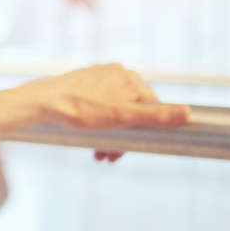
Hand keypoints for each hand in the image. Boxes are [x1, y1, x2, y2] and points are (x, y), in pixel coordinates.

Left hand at [25, 63, 188, 160]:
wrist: (41, 103)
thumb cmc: (82, 109)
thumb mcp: (124, 116)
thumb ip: (157, 116)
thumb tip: (188, 113)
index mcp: (131, 78)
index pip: (151, 109)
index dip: (144, 132)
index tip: (128, 151)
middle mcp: (117, 73)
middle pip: (131, 112)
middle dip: (123, 137)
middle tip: (108, 157)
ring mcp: (99, 78)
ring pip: (114, 112)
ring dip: (110, 135)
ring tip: (98, 152)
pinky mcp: (83, 84)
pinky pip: (99, 107)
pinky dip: (98, 125)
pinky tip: (89, 139)